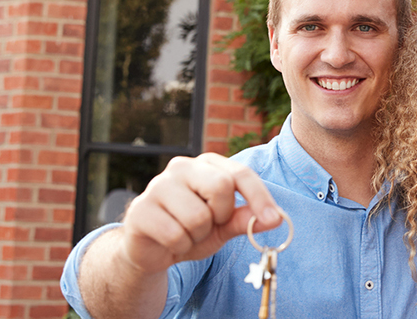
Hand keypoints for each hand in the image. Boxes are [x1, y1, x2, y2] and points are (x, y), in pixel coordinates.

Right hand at [118, 152, 282, 272]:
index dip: (260, 197)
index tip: (274, 220)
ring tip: (186, 234)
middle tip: (208, 225)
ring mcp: (157, 186)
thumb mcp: (224, 226)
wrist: (152, 251)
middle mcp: (181, 167)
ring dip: (198, 236)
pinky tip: (170, 242)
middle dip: (221, 216)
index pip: (240, 173)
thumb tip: (276, 218)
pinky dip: (180, 247)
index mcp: (205, 165)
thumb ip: (246, 219)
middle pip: (221, 186)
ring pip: (198, 216)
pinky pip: (175, 235)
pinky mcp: (140, 210)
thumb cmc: (191, 231)